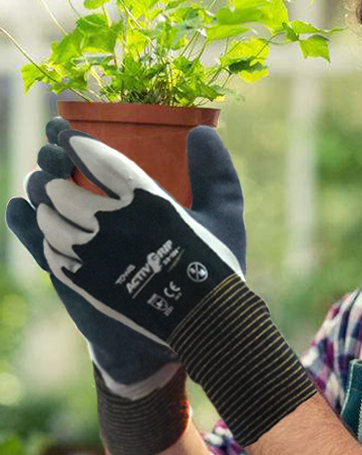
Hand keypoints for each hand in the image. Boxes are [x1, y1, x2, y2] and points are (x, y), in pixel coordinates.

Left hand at [5, 119, 245, 399]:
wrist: (205, 324)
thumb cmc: (217, 265)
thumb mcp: (226, 213)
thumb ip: (215, 169)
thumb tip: (202, 130)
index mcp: (145, 198)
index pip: (94, 157)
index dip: (74, 142)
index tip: (63, 134)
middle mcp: (110, 221)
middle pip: (60, 188)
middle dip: (52, 175)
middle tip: (52, 172)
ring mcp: (91, 254)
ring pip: (47, 220)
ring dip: (43, 206)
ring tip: (47, 202)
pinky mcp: (82, 283)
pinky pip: (48, 252)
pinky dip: (43, 237)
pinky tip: (48, 233)